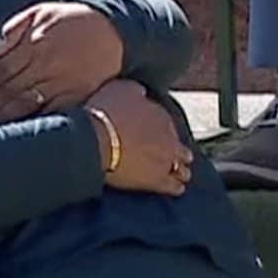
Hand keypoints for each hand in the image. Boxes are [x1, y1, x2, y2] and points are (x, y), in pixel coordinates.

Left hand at [0, 2, 124, 127]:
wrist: (116, 29)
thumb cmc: (72, 20)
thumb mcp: (42, 11)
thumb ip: (14, 28)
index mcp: (35, 45)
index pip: (1, 71)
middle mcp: (46, 66)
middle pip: (9, 90)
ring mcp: (63, 82)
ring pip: (26, 104)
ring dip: (2, 119)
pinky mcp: (78, 95)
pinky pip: (52, 112)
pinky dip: (33, 123)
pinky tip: (18, 133)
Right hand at [85, 80, 192, 195]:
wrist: (95, 140)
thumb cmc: (103, 113)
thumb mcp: (121, 89)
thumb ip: (137, 91)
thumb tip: (142, 93)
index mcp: (161, 116)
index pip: (167, 125)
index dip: (159, 131)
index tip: (150, 134)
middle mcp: (170, 138)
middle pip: (179, 147)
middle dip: (174, 151)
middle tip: (164, 154)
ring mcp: (166, 161)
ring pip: (181, 168)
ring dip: (179, 169)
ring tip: (174, 173)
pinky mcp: (157, 181)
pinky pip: (174, 187)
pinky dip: (175, 187)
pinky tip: (175, 187)